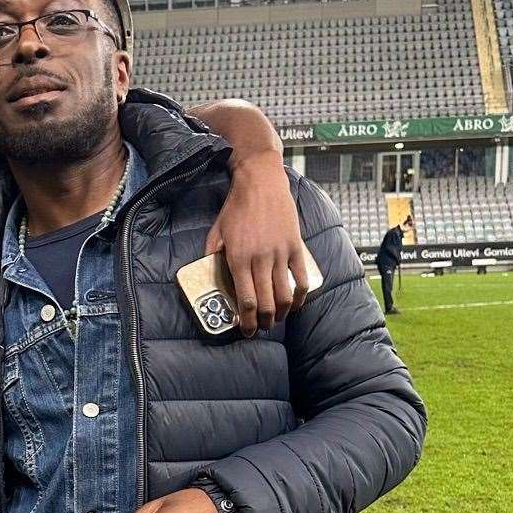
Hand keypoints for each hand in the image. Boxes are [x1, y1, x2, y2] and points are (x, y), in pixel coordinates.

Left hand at [205, 149, 309, 336]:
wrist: (261, 182)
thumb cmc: (236, 206)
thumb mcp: (216, 231)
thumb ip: (212, 254)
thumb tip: (211, 273)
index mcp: (238, 258)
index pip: (245, 300)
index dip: (246, 320)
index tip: (245, 330)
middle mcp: (260, 259)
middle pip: (265, 303)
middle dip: (263, 322)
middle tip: (260, 329)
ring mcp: (280, 254)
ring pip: (284, 295)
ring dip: (281, 313)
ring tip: (276, 319)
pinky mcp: (295, 247)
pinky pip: (301, 278)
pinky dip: (300, 295)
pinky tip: (295, 303)